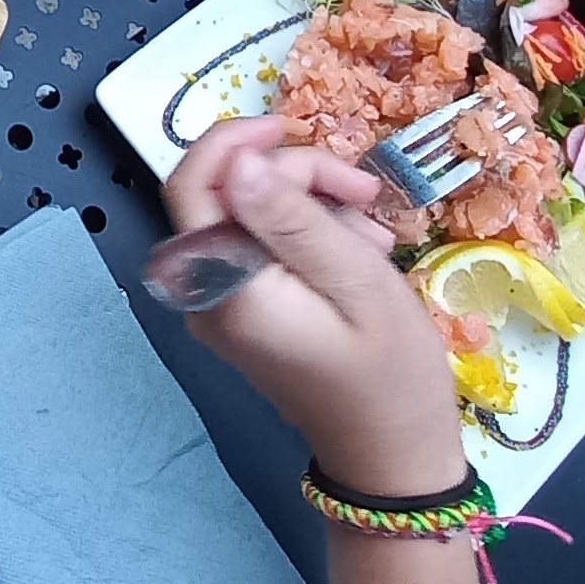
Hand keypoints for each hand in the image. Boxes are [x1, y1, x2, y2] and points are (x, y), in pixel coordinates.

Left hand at [164, 115, 465, 497]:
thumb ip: (295, 220)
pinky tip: (357, 252)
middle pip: (222, 195)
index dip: (232, 142)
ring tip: (373, 235)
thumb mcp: (357, 281)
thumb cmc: (389, 372)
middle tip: (362, 193)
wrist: (393, 457)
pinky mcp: (242, 315)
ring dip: (309, 206)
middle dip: (291, 175)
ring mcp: (219, 308)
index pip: (191, 186)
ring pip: (246, 217)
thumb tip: (238, 164)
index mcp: (226, 288)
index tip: (291, 127)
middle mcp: (204, 296)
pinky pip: (260, 250)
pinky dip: (305, 236)